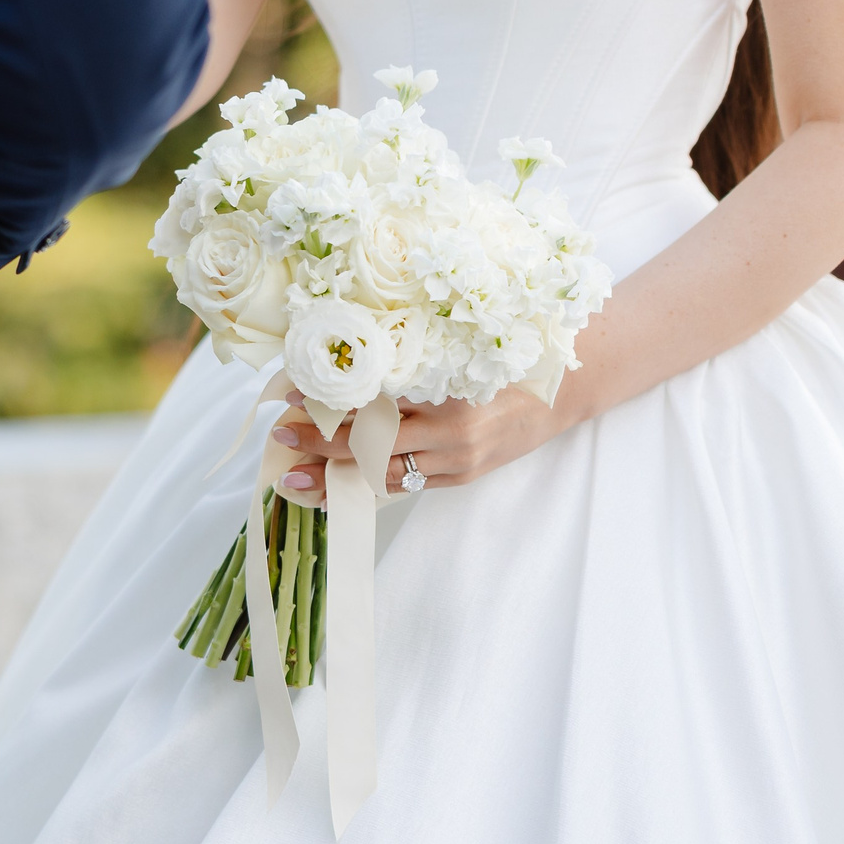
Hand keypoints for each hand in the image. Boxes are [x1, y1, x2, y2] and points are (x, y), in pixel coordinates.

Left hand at [269, 387, 565, 499]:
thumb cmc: (508, 362)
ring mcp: (457, 461)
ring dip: (335, 478)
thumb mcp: (459, 353)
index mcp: (448, 392)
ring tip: (295, 479)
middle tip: (280, 437)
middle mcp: (451, 432)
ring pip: (384, 475)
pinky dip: (368, 487)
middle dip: (320, 443)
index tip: (291, 394)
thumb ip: (409, 363)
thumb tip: (342, 362)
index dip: (330, 401)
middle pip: (371, 444)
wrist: (563, 392)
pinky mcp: (460, 479)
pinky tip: (336, 490)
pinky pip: (405, 486)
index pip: (374, 401)